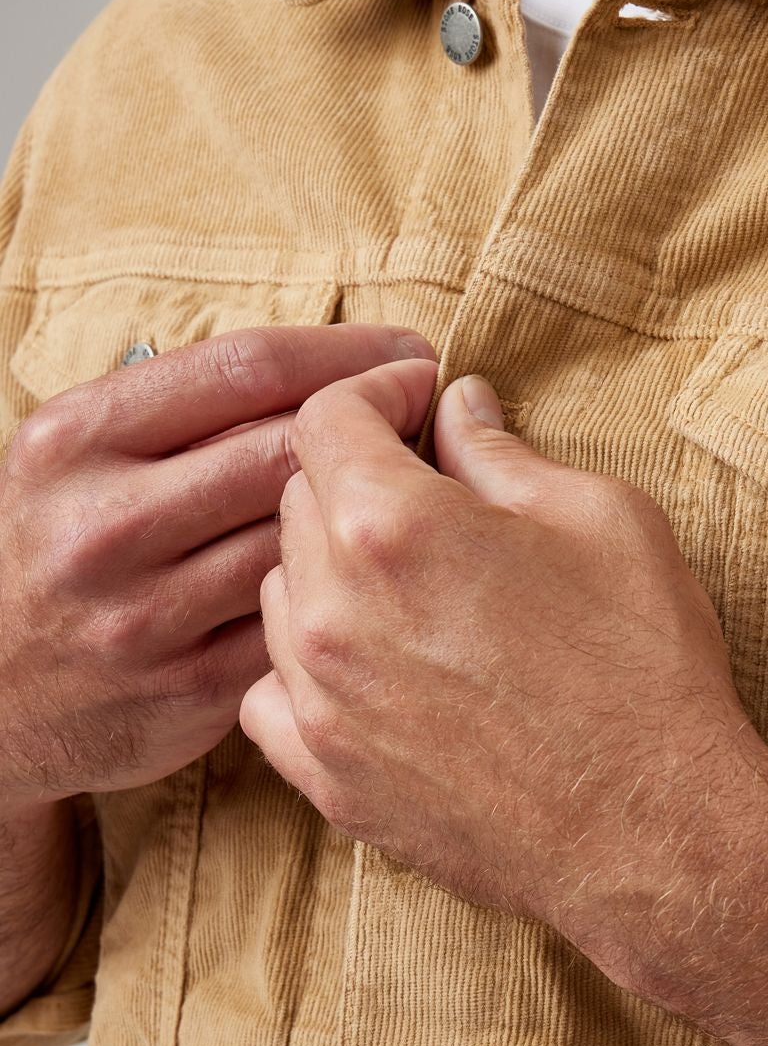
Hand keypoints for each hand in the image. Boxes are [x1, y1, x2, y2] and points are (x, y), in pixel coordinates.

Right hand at [0, 322, 437, 809]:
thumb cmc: (59, 542)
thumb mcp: (77, 453)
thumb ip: (183, 405)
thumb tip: (334, 364)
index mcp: (77, 439)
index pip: (249, 368)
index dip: (352, 353)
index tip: (410, 352)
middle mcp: (105, 525)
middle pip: (292, 451)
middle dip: (383, 422)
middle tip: (431, 414)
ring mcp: (145, 618)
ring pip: (306, 541)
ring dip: (376, 511)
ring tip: (417, 489)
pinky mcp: (186, 693)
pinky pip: (301, 626)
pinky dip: (347, 594)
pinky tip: (373, 574)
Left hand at [240, 360, 760, 979]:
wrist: (655, 830)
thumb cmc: (644, 667)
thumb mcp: (601, 519)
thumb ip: (503, 454)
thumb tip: (459, 409)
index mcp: (394, 525)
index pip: (326, 419)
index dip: (375, 395)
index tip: (416, 402)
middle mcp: (333, 610)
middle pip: (296, 503)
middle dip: (358, 478)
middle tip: (432, 491)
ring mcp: (321, 702)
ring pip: (282, 597)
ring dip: (331, 572)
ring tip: (413, 585)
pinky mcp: (329, 778)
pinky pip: (273, 696)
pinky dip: (310, 668)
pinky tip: (374, 666)